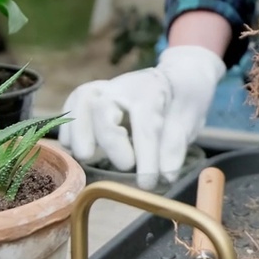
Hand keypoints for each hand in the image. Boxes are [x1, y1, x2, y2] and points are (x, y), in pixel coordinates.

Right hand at [59, 45, 226, 188]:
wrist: (179, 75)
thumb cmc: (184, 101)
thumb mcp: (189, 121)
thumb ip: (174, 148)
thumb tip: (163, 177)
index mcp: (152, 91)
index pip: (145, 126)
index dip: (146, 157)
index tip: (148, 183)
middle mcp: (123, 87)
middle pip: (103, 107)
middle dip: (109, 140)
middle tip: (124, 166)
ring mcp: (105, 88)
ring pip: (80, 102)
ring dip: (78, 131)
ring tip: (86, 156)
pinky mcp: (93, 95)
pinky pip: (72, 104)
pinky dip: (69, 125)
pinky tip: (73, 145)